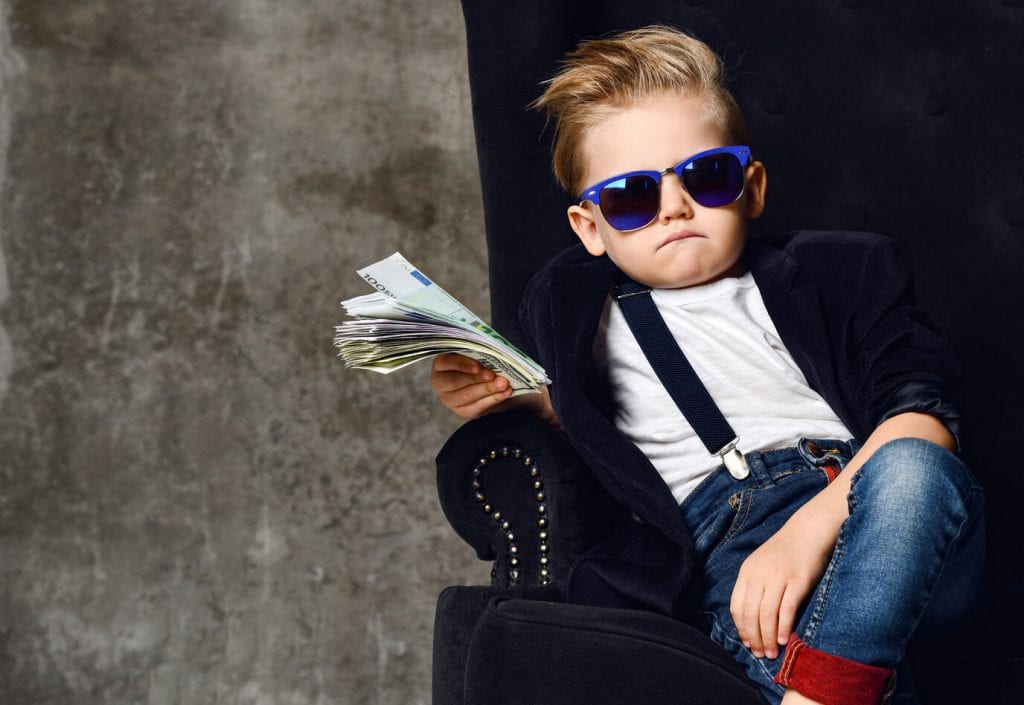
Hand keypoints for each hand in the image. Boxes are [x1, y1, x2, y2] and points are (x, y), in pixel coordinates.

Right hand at [430, 353, 559, 424]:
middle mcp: (440, 383)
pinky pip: (477, 407)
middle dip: (476, 379)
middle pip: (455, 382)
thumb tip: (492, 352)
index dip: (461, 365)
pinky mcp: (463, 411)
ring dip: (487, 390)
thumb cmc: (478, 360)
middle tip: (493, 376)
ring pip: (467, 397)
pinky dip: (493, 400)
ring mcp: (450, 399)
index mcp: (440, 365)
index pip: (445, 363)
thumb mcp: (474, 353)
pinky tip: (504, 394)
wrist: (485, 378)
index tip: (478, 366)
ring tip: (503, 385)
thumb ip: (478, 352)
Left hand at [729, 506, 839, 659]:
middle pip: (750, 614)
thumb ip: (756, 586)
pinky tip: (784, 639)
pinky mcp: (797, 581)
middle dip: (753, 638)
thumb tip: (753, 619)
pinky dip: (783, 627)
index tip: (747, 643)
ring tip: (771, 652)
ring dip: (767, 638)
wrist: (809, 530)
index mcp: (747, 572)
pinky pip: (786, 609)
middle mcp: (759, 575)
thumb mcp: (762, 565)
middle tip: (760, 654)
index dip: (741, 629)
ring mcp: (778, 577)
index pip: (736, 606)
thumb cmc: (786, 552)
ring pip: (766, 614)